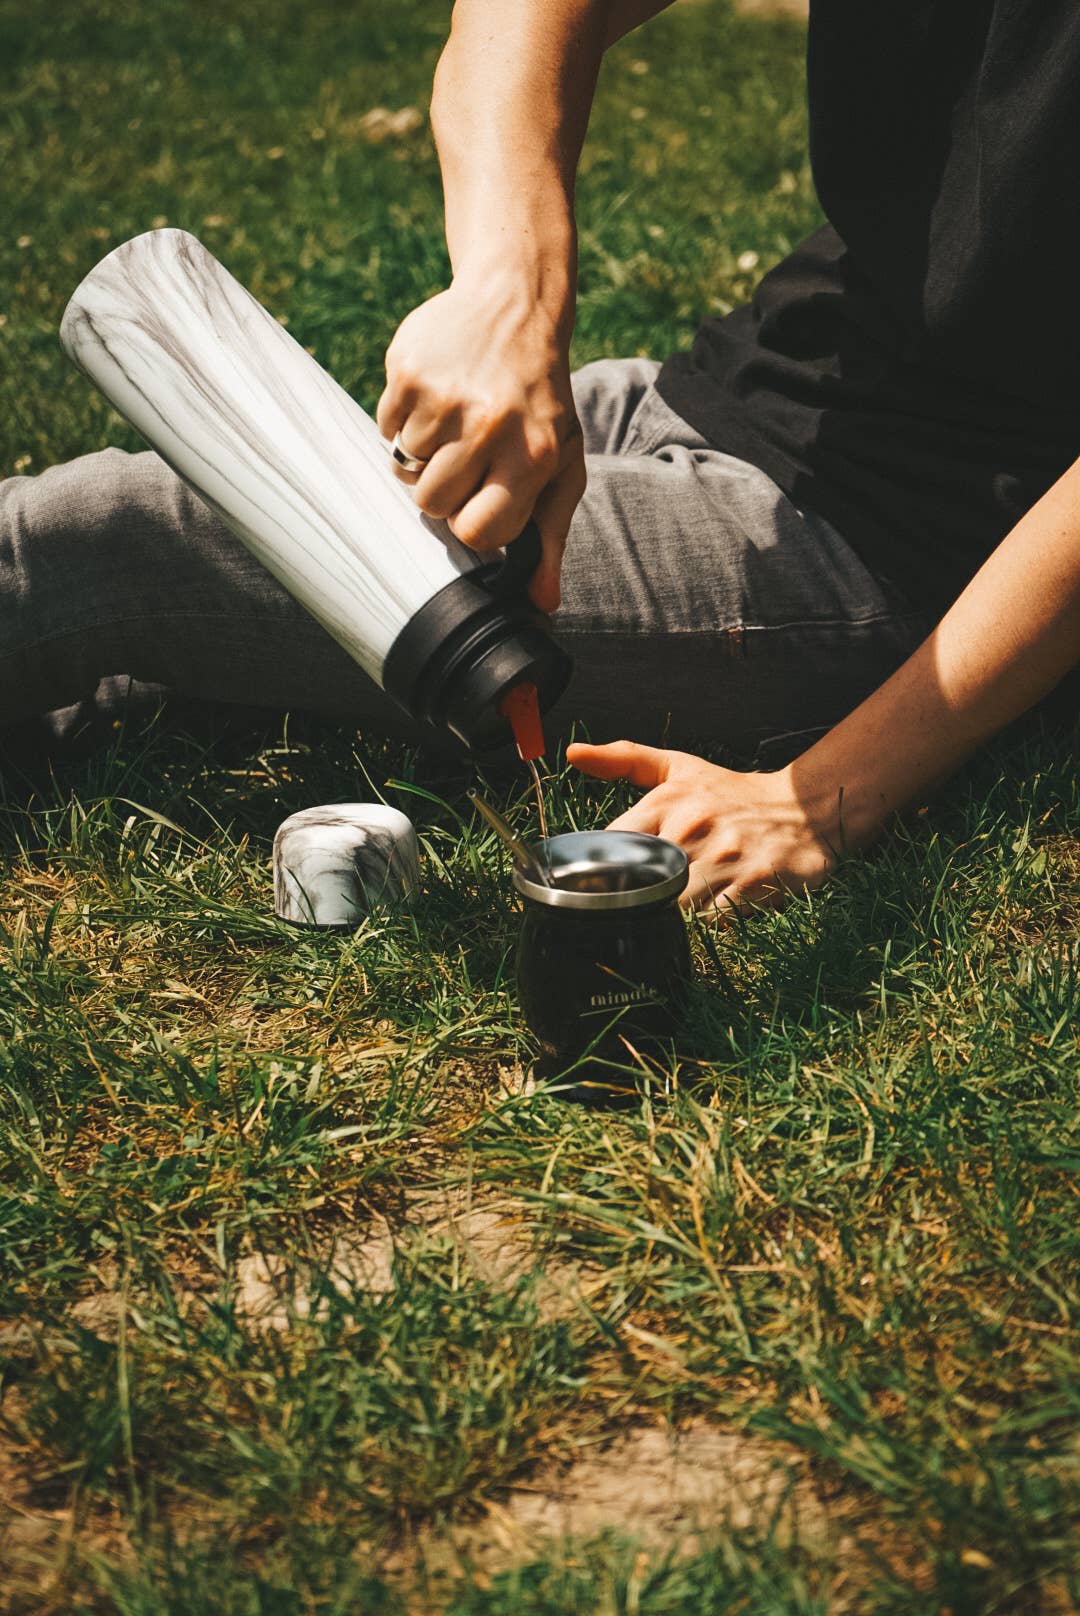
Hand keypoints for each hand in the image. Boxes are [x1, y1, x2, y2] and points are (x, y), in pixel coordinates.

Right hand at [375, 268, 585, 611]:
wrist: (516, 306)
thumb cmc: (540, 402)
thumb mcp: (561, 463)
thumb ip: (551, 536)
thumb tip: (542, 605)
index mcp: (530, 457)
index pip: (477, 531)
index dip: (471, 523)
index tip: (480, 500)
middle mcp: (489, 427)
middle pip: (432, 504)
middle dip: (443, 488)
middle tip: (465, 455)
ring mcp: (446, 397)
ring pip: (404, 468)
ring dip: (422, 454)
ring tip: (452, 422)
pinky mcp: (409, 371)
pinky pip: (385, 427)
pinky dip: (403, 419)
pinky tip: (435, 396)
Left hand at [567, 740, 846, 911]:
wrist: (806, 807)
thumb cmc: (733, 793)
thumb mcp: (679, 767)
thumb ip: (624, 759)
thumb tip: (572, 753)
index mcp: (665, 802)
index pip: (611, 846)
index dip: (600, 874)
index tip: (599, 889)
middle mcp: (692, 827)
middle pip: (639, 886)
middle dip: (636, 903)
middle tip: (641, 910)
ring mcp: (725, 856)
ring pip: (675, 907)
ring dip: (673, 917)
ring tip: (679, 913)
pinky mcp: (755, 882)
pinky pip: (716, 920)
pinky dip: (710, 926)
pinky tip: (713, 916)